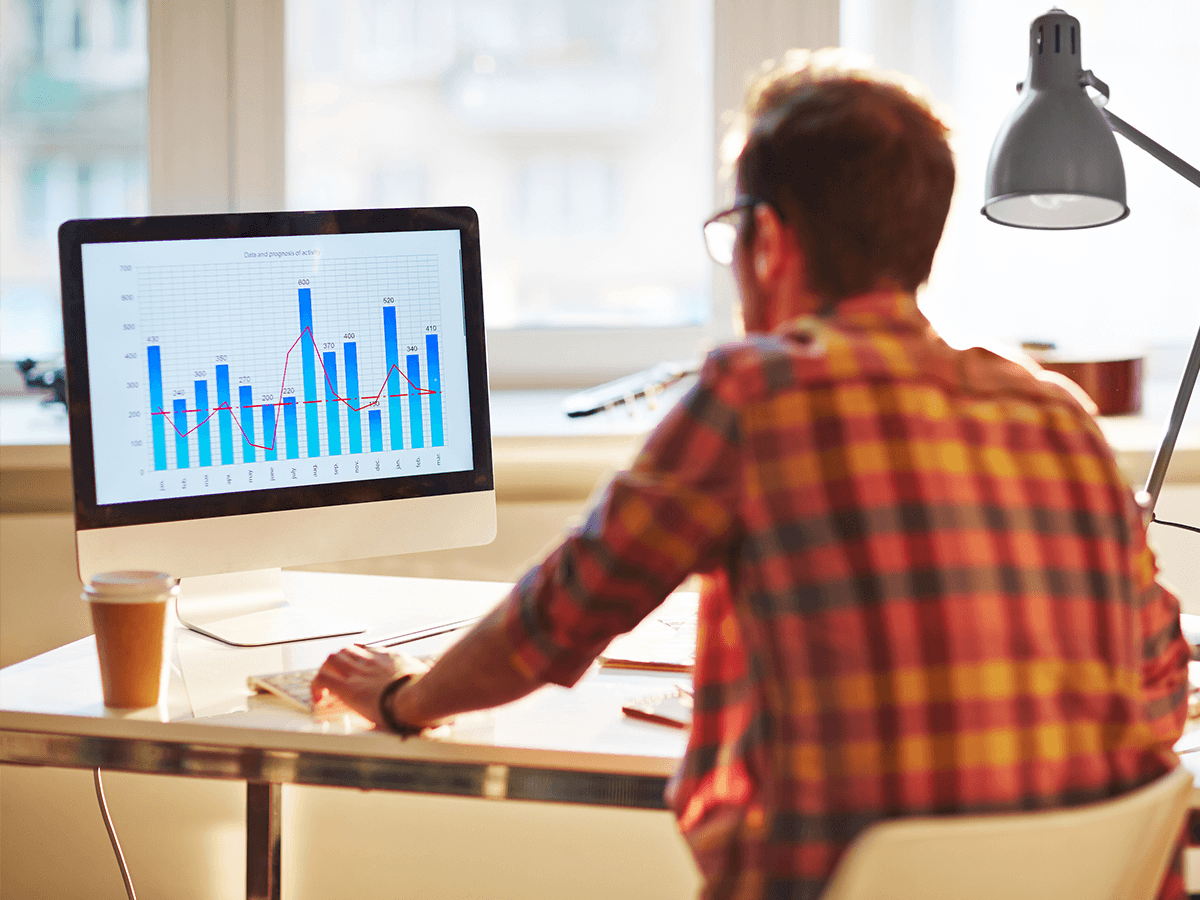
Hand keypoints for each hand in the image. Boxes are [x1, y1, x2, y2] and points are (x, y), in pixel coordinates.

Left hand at [310, 644, 429, 728]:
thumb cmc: (426, 696)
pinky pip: (322, 679)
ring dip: (327, 671)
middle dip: (339, 662)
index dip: (361, 661)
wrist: (416, 698)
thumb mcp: (429, 687)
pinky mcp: (348, 687)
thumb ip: (429, 693)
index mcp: (393, 660)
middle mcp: (373, 662)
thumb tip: (441, 713)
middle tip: (337, 678)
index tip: (359, 673)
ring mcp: (359, 672)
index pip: (370, 653)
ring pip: (332, 659)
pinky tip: (318, 700)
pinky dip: (316, 687)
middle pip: (348, 651)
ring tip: (326, 688)